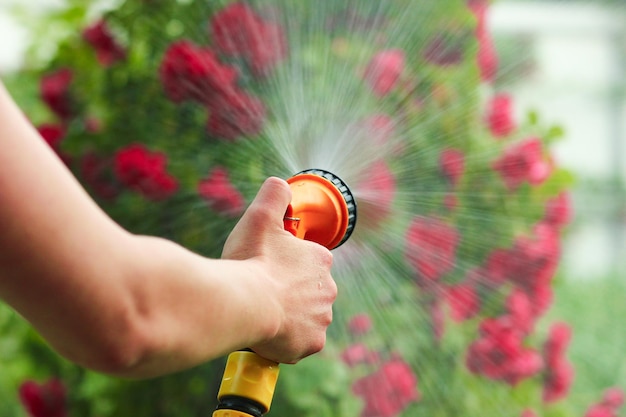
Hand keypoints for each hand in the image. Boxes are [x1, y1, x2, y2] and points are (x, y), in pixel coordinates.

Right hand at [222, 177, 336, 363]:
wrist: (245, 302)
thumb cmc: (252, 260)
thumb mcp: (261, 216)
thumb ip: (274, 195)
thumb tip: (281, 184)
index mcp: (320, 259)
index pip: (308, 261)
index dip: (285, 264)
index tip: (267, 267)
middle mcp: (329, 289)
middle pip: (308, 290)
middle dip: (290, 291)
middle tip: (263, 289)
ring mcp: (321, 318)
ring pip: (305, 316)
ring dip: (289, 314)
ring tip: (263, 310)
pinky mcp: (312, 343)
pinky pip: (300, 341)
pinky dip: (287, 339)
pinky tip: (269, 331)